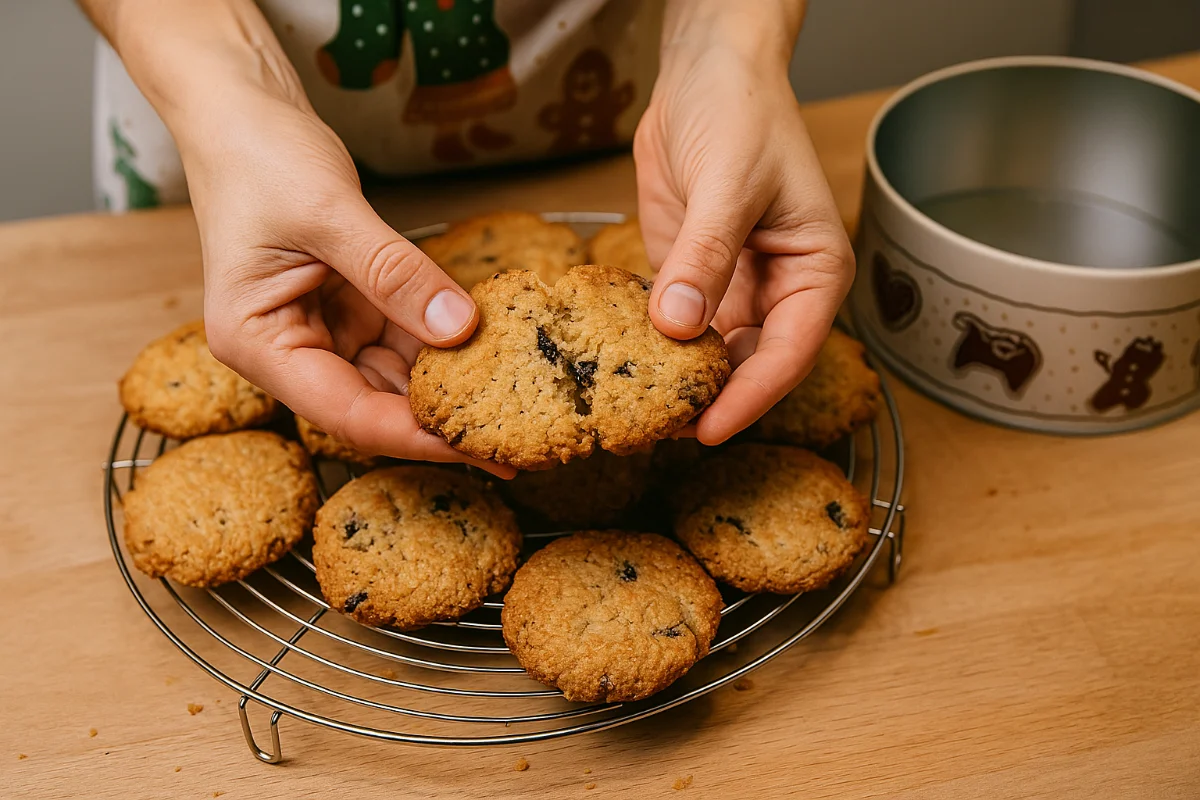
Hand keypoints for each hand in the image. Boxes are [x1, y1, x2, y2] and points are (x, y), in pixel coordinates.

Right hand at [182, 84, 513, 476]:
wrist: (241, 113)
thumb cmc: (259, 156)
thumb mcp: (330, 213)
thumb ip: (396, 274)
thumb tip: (459, 327)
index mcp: (256, 343)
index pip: (346, 413)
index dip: (415, 435)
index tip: (479, 448)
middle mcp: (286, 350)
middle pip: (373, 406)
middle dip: (441, 419)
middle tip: (513, 439)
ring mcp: (320, 331)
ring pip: (395, 376)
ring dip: (449, 383)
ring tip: (514, 400)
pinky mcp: (349, 309)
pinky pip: (404, 338)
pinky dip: (444, 341)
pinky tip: (491, 349)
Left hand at [635, 3, 853, 444]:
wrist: (706, 70)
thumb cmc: (743, 111)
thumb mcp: (728, 183)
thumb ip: (705, 256)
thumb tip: (679, 324)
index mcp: (814, 270)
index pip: (788, 353)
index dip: (750, 398)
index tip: (709, 430)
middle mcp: (778, 288)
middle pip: (750, 366)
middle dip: (711, 400)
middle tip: (660, 432)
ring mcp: (732, 286)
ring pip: (710, 355)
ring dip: (679, 382)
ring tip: (636, 413)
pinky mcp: (690, 278)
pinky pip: (674, 327)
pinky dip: (652, 349)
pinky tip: (622, 367)